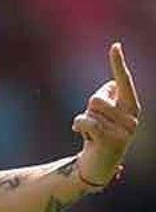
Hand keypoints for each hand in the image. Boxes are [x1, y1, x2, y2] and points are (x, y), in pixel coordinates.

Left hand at [72, 42, 141, 186]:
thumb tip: (112, 84)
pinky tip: (85, 137)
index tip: (114, 46)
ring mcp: (124, 131)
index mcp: (132, 107)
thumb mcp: (105, 114)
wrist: (99, 165)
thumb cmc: (100, 135)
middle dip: (89, 110)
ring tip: (92, 133)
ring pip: (90, 111)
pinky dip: (79, 126)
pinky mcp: (111, 141)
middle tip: (94, 124)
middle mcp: (132, 118)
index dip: (118, 64)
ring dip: (84, 121)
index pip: (124, 82)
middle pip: (96, 99)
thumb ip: (108, 98)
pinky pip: (86, 122)